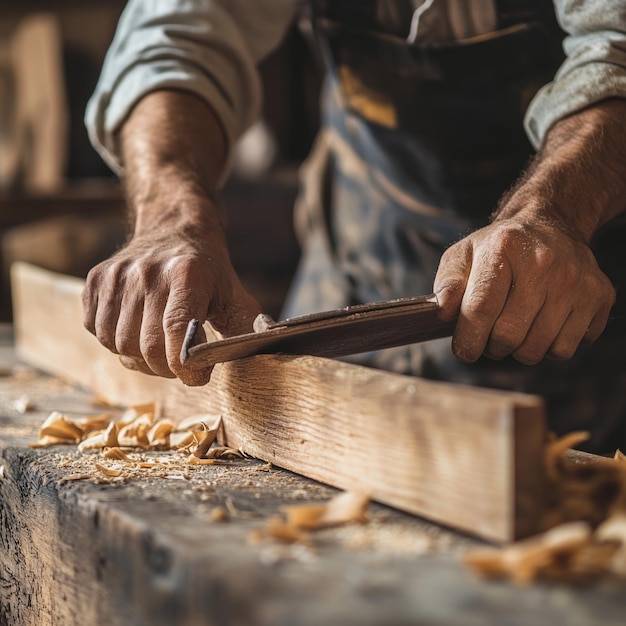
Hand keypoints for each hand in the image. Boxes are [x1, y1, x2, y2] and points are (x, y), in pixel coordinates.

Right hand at [82, 231, 261, 385]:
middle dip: (165, 369)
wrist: (174, 229)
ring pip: (118, 344)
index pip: (176, 332)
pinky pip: (96, 330)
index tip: (197, 377)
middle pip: (145, 347)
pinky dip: (115, 342)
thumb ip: (246, 329)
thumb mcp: (235, 295)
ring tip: (160, 349)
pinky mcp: (96, 279)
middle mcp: (147, 272)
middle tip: (180, 366)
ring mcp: (117, 274)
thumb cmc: (209, 272)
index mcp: (188, 275)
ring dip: (139, 359)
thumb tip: (261, 359)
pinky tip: (137, 330)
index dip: (185, 367)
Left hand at [434, 218, 614, 363]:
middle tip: (491, 336)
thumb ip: (448, 284)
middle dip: (492, 346)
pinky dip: (550, 346)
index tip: (464, 351)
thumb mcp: (464, 255)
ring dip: (520, 349)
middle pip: (509, 336)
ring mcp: (576, 280)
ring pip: (538, 349)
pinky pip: (567, 348)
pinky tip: (544, 324)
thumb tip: (443, 313)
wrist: (551, 225)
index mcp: (504, 248)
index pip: (480, 309)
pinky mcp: (599, 296)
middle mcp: (544, 263)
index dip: (468, 340)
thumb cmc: (499, 248)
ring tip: (516, 329)